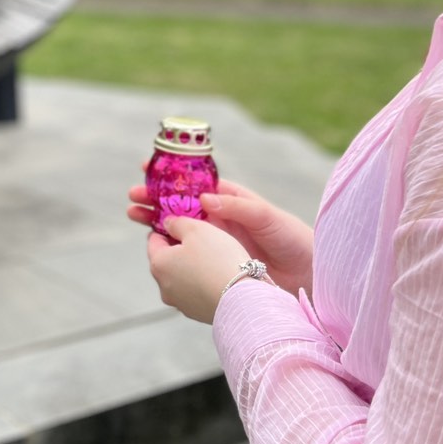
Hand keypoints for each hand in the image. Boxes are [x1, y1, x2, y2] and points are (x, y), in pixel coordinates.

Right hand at [128, 175, 312, 297]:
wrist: (308, 277)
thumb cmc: (292, 240)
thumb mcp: (267, 217)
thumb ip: (238, 206)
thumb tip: (205, 198)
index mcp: (230, 200)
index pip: (194, 184)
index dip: (171, 176)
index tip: (149, 166)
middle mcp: (219, 220)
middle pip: (179, 206)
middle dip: (155, 199)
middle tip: (133, 196)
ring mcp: (215, 243)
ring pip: (178, 229)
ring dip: (155, 221)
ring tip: (134, 215)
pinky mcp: (215, 265)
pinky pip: (187, 254)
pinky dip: (169, 249)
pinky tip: (153, 247)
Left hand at [147, 217, 249, 323]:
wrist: (242, 299)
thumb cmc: (218, 261)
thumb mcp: (197, 229)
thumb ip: (177, 223)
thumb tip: (168, 224)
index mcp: (158, 264)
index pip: (154, 240)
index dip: (168, 229)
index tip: (182, 224)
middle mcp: (164, 287)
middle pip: (167, 260)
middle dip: (181, 249)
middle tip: (202, 240)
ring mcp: (179, 303)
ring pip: (181, 277)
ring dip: (191, 267)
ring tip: (214, 259)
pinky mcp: (196, 313)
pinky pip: (195, 291)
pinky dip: (202, 283)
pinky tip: (218, 276)